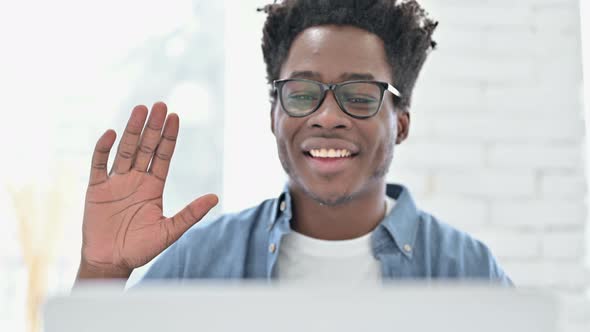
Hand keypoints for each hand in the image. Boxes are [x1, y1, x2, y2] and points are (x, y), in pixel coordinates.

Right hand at [77, 102, 217, 278]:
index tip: (175, 117)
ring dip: (132, 131)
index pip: (163, 156)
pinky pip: (99, 165)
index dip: (168, 137)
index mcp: (153, 187)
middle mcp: (135, 180)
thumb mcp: (170, 231)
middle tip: (160, 105)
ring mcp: (115, 182)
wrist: (111, 262)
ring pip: (125, 150)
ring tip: (140, 109)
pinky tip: (111, 134)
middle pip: (145, 147)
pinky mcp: (96, 189)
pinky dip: (103, 149)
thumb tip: (215, 197)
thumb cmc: (141, 249)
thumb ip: (190, 214)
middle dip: (153, 127)